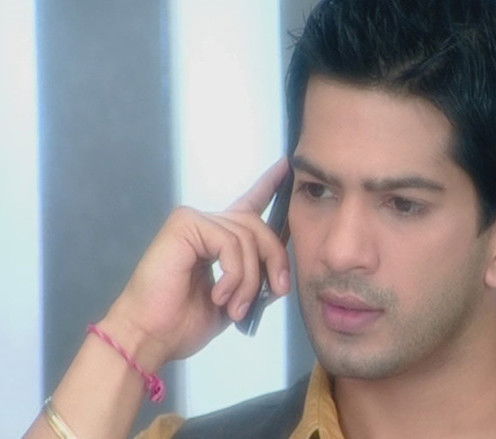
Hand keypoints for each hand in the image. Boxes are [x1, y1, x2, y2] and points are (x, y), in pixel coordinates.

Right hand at [100, 158, 291, 368]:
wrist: (150, 337)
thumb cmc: (183, 323)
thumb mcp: (237, 300)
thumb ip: (258, 279)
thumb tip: (281, 273)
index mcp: (218, 239)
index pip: (249, 205)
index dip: (268, 185)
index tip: (286, 166)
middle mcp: (207, 224)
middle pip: (259, 226)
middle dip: (275, 260)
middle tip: (275, 292)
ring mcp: (194, 221)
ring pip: (248, 238)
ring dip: (249, 279)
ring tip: (236, 307)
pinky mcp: (185, 224)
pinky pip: (230, 243)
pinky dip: (233, 274)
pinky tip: (219, 295)